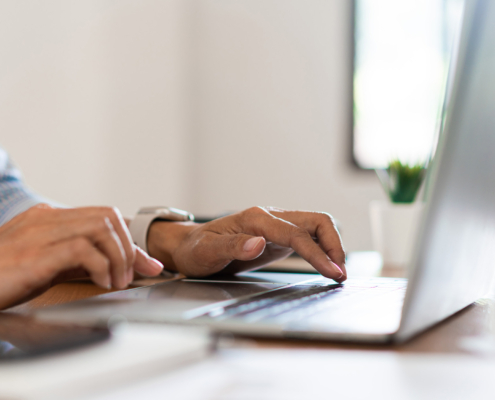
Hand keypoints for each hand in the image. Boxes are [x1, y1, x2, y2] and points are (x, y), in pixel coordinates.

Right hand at [0, 204, 162, 309]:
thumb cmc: (3, 277)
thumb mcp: (49, 265)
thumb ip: (85, 262)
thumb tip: (125, 268)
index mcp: (49, 218)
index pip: (103, 216)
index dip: (129, 239)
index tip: (145, 263)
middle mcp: (46, 220)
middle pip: (107, 216)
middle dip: (128, 246)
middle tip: (129, 275)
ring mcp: (40, 234)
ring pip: (100, 227)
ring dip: (119, 256)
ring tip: (118, 280)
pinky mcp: (35, 255)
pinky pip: (83, 249)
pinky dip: (102, 265)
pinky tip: (103, 282)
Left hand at [148, 207, 345, 281]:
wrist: (190, 246)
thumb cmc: (196, 249)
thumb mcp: (207, 251)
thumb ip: (233, 246)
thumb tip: (258, 243)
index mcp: (256, 219)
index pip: (296, 234)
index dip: (318, 253)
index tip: (333, 272)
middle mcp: (270, 217)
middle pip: (316, 221)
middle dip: (334, 245)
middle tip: (340, 273)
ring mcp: (275, 226)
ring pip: (316, 226)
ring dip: (331, 246)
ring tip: (337, 271)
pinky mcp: (277, 236)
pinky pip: (307, 237)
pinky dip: (322, 248)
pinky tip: (324, 264)